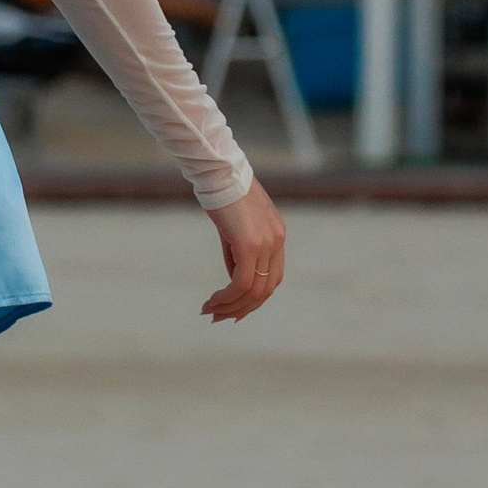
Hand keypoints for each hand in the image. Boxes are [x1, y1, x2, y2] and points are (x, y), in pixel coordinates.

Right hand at [202, 182, 285, 324]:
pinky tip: (212, 300)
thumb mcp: (234, 227)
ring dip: (230, 306)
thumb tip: (234, 282)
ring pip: (253, 291)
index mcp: (277, 236)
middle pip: (265, 291)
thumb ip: (238, 254)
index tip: (231, 308)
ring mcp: (266, 244)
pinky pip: (241, 283)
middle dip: (240, 308)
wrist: (219, 170)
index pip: (272, 279)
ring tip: (209, 311)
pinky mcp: (250, 245)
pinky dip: (227, 297)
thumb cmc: (222, 193)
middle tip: (217, 317)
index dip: (253, 299)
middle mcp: (277, 242)